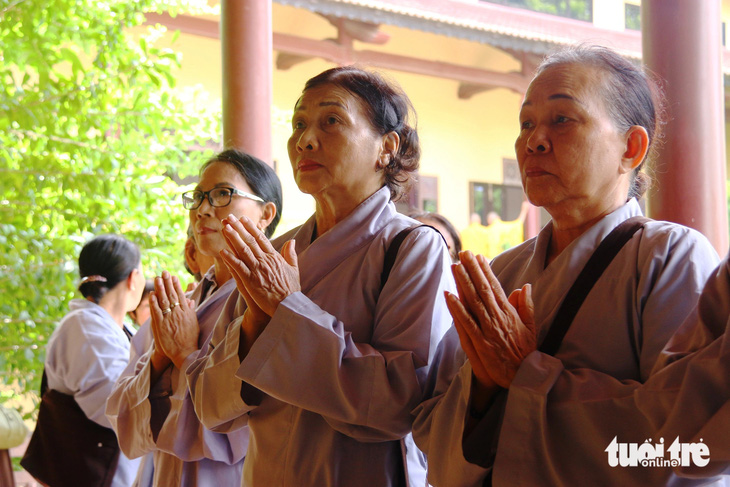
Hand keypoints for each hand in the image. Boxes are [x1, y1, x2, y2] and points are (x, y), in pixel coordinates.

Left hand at [149, 271, 199, 369]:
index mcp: (187, 312)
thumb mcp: (194, 323)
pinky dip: (154, 303)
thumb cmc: (190, 338)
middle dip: (167, 282)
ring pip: (164, 301)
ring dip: (160, 289)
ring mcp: (169, 319)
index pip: (181, 295)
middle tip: (163, 272)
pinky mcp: (161, 326)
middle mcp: (178, 313)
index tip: (173, 276)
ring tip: (157, 279)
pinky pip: (156, 312)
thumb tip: (190, 301)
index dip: (176, 285)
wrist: (184, 352)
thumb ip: (191, 311)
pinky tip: (151, 294)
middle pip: (172, 295)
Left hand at [219, 214, 300, 316]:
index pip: (261, 238)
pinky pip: (238, 267)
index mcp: (275, 257)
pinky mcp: (250, 281)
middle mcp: (265, 260)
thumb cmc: (291, 289)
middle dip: (239, 228)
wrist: (287, 305)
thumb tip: (292, 241)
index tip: (243, 219)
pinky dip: (230, 259)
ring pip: (243, 250)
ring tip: (224, 228)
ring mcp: (257, 270)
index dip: (251, 228)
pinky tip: (222, 251)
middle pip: (250, 241)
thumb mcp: (294, 269)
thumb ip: (291, 254)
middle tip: (229, 217)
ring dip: (233, 238)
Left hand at [446, 251, 536, 389]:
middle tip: (463, 253)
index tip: (478, 256)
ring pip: (473, 301)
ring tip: (455, 266)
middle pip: (482, 289)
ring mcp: (488, 329)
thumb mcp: (531, 327)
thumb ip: (526, 306)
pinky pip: (466, 322)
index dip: (485, 270)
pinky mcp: (480, 342)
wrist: (524, 377)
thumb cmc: (526, 352)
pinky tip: (449, 295)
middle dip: (472, 269)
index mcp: (509, 312)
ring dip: (463, 283)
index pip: (495, 286)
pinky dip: (457, 308)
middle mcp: (498, 318)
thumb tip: (524, 286)